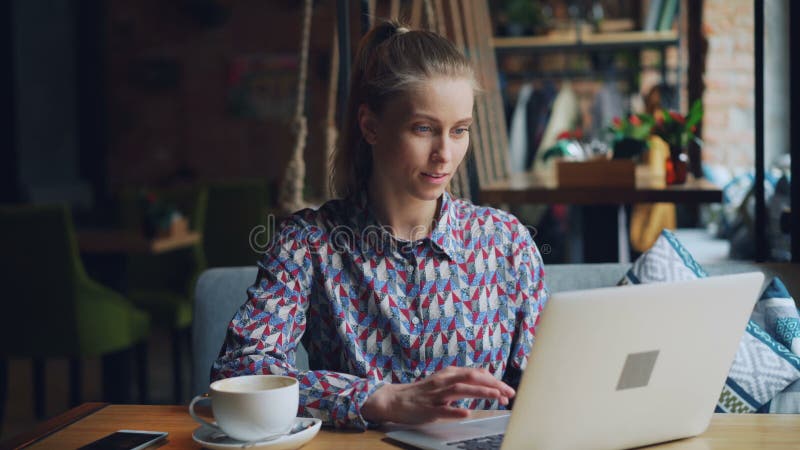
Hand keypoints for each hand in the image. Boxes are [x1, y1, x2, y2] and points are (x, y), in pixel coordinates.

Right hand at [361, 367, 514, 424]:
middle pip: (471, 378)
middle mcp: (443, 381)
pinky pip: (442, 410)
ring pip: (460, 390)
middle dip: (492, 384)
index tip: (508, 390)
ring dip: (480, 392)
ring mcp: (435, 395)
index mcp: (449, 374)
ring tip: (497, 397)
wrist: (395, 400)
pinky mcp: (427, 409)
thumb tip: (485, 377)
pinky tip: (466, 412)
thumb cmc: (422, 392)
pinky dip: (455, 410)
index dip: (494, 380)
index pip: (476, 373)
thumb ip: (461, 379)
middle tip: (509, 393)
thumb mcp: (443, 381)